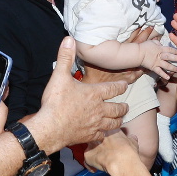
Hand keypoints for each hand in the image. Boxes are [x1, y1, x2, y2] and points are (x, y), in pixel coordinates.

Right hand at [26, 36, 127, 153]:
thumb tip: (69, 39)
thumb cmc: (56, 102)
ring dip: (118, 120)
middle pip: (117, 108)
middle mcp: (99, 109)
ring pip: (113, 123)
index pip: (113, 89)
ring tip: (120, 119)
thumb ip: (65, 57)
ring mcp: (95, 124)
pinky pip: (102, 136)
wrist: (50, 128)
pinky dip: (104, 134)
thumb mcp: (59, 76)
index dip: (120, 86)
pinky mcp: (90, 136)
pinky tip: (103, 133)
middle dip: (123, 107)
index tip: (125, 85)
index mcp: (94, 93)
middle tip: (125, 106)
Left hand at [80, 127, 141, 174]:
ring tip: (100, 160)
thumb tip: (133, 137)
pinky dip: (90, 166)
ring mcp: (91, 144)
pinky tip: (95, 169)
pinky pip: (86, 161)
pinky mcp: (87, 154)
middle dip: (98, 143)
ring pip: (89, 147)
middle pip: (95, 137)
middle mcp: (98, 134)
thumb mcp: (133, 142)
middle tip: (105, 150)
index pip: (105, 129)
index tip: (111, 142)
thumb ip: (131, 139)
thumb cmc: (128, 151)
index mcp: (109, 128)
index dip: (108, 136)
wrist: (121, 160)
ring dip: (94, 153)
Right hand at [138, 40, 176, 79]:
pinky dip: (164, 75)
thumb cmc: (144, 46)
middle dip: (176, 58)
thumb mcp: (152, 42)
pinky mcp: (154, 68)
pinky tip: (168, 78)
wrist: (137, 53)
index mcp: (160, 48)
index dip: (175, 51)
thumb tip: (161, 44)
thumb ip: (158, 43)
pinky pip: (159, 72)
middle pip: (169, 57)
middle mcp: (160, 56)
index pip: (169, 49)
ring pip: (166, 65)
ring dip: (172, 68)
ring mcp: (157, 62)